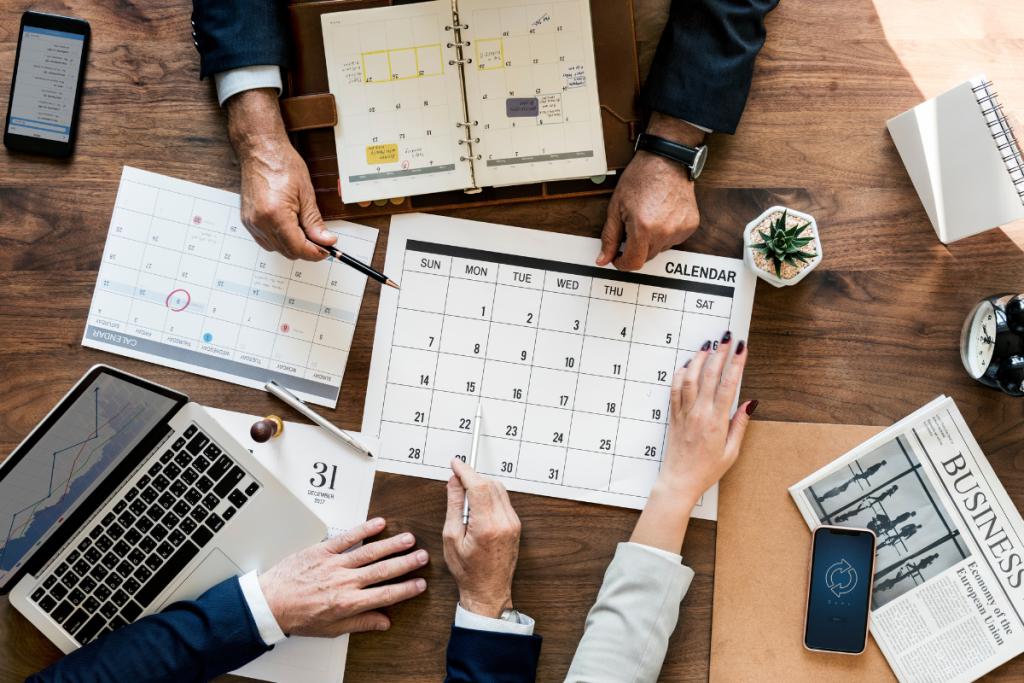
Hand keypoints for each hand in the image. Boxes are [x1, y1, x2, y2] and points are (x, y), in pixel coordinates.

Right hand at [226, 88, 335, 260]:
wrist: (260, 150)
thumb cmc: (281, 164)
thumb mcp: (306, 193)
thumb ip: (315, 222)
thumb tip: (325, 240)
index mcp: (275, 214)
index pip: (298, 248)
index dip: (315, 253)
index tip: (326, 250)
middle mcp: (259, 222)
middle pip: (287, 252)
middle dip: (306, 250)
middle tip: (320, 241)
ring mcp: (251, 222)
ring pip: (276, 249)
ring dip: (292, 246)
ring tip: (304, 231)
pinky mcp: (247, 221)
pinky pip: (265, 241)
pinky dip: (279, 240)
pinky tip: (289, 228)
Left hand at [258, 518, 427, 635]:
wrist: (270, 604)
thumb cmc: (297, 616)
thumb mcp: (331, 629)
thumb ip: (360, 623)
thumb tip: (383, 622)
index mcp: (348, 603)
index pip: (386, 595)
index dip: (406, 589)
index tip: (420, 584)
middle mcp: (344, 582)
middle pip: (383, 570)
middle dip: (406, 563)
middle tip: (423, 556)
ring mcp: (334, 564)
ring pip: (370, 552)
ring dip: (392, 544)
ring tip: (409, 539)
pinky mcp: (322, 551)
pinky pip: (348, 538)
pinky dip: (364, 529)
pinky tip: (379, 523)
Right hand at [442, 459, 521, 618]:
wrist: (488, 591)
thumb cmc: (467, 571)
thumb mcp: (451, 537)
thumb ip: (453, 505)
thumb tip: (454, 482)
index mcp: (487, 525)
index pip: (478, 485)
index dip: (465, 470)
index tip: (455, 464)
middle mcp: (504, 522)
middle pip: (490, 484)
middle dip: (472, 480)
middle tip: (456, 488)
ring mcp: (513, 523)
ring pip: (499, 489)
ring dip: (482, 488)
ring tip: (467, 507)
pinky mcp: (516, 525)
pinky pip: (503, 501)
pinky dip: (490, 498)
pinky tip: (478, 512)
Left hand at [597, 112, 705, 270]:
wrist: (666, 160)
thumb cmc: (642, 177)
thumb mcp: (616, 207)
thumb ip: (609, 236)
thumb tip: (603, 258)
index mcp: (643, 228)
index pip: (633, 263)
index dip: (622, 263)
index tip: (618, 257)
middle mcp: (664, 231)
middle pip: (646, 257)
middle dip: (635, 248)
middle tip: (631, 228)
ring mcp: (680, 229)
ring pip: (660, 249)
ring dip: (651, 241)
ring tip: (647, 218)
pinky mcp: (690, 226)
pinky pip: (674, 240)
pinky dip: (665, 233)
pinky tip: (660, 217)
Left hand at [630, 334, 756, 553]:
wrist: (679, 481)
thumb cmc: (706, 470)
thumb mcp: (731, 451)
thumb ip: (740, 424)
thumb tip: (751, 403)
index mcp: (716, 422)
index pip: (728, 385)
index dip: (736, 364)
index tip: (742, 349)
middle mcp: (698, 413)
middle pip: (709, 375)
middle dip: (720, 353)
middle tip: (727, 338)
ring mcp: (684, 413)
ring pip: (689, 378)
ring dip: (699, 359)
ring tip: (708, 345)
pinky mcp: (674, 415)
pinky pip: (675, 389)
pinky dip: (680, 374)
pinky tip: (686, 365)